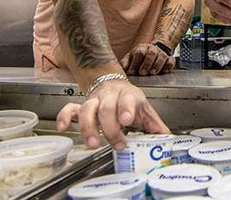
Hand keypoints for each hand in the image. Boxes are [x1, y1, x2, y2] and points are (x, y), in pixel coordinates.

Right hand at [55, 80, 169, 149]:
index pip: (127, 99)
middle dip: (110, 128)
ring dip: (88, 127)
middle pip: (106, 109)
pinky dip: (64, 116)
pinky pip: (70, 108)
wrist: (114, 85)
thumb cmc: (130, 102)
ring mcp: (94, 100)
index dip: (126, 109)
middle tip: (117, 144)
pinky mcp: (82, 105)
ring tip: (92, 143)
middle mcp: (110, 96)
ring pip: (87, 109)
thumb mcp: (145, 111)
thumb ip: (155, 126)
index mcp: (128, 96)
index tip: (127, 120)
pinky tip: (63, 127)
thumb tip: (167, 139)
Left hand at [120, 43, 175, 75]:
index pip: (139, 53)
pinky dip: (169, 65)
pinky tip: (165, 71)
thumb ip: (125, 63)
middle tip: (143, 73)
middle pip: (151, 53)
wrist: (154, 50)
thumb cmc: (139, 57)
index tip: (132, 72)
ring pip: (161, 56)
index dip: (135, 63)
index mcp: (141, 49)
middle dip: (146, 64)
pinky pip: (171, 60)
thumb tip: (120, 69)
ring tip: (153, 73)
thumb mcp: (130, 58)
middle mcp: (152, 49)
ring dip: (157, 65)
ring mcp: (161, 53)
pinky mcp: (169, 58)